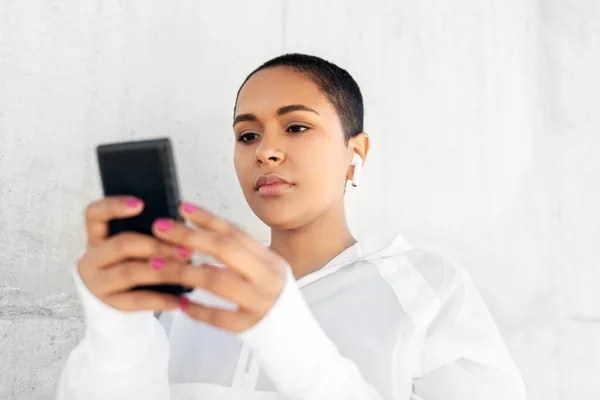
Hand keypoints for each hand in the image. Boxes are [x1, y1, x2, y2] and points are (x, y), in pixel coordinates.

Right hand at [77, 196, 192, 310]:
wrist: (113, 302)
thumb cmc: (131, 264)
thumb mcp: (132, 246)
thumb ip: (147, 234)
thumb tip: (178, 228)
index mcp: (97, 238)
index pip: (95, 214)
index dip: (114, 207)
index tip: (140, 203)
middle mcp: (92, 259)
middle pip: (121, 245)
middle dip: (157, 246)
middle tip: (185, 249)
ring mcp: (97, 283)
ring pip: (130, 273)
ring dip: (163, 270)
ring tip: (186, 269)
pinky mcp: (110, 304)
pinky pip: (138, 301)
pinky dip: (162, 299)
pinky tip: (182, 299)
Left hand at [150, 201, 287, 331]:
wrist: (295, 334)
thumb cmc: (272, 297)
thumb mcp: (264, 269)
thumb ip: (238, 255)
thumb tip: (197, 233)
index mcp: (270, 259)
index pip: (236, 232)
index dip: (208, 218)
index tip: (182, 208)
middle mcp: (266, 278)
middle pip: (224, 250)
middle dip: (189, 236)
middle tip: (160, 229)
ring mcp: (258, 302)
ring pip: (217, 281)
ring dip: (184, 271)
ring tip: (157, 264)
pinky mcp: (248, 326)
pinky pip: (217, 316)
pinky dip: (196, 308)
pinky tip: (179, 303)